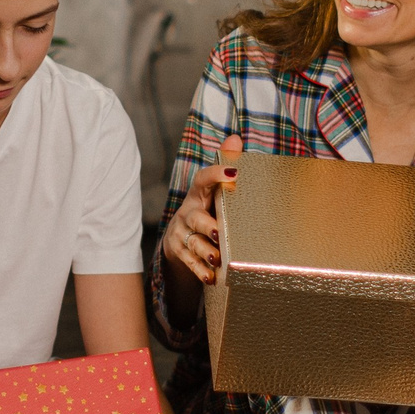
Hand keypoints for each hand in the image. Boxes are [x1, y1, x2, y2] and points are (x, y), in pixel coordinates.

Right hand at [160, 134, 243, 284]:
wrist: (180, 238)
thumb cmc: (205, 209)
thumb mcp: (214, 190)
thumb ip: (225, 164)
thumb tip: (236, 137)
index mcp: (199, 194)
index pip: (204, 180)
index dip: (217, 174)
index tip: (234, 172)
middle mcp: (188, 213)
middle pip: (195, 218)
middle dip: (207, 226)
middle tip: (219, 232)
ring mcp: (181, 234)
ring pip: (193, 243)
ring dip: (205, 251)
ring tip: (218, 259)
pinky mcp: (179, 252)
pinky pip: (189, 262)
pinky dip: (200, 270)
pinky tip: (210, 276)